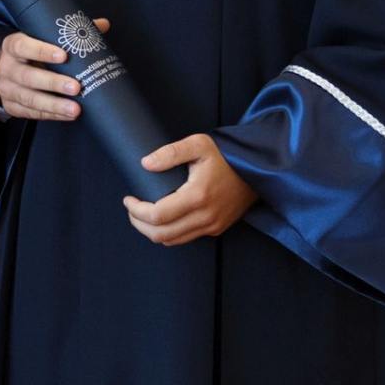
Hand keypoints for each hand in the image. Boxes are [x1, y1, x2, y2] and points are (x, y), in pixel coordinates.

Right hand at [0, 18, 110, 120]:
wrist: (2, 71)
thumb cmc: (27, 53)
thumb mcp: (38, 38)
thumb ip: (67, 32)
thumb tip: (102, 24)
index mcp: (12, 46)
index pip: (22, 46)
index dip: (41, 52)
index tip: (64, 56)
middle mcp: (7, 68)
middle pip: (28, 77)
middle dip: (53, 83)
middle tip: (76, 86)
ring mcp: (8, 89)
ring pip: (30, 99)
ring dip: (54, 105)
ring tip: (75, 109)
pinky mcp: (11, 107)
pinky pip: (31, 113)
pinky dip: (51, 115)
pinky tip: (67, 115)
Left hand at [122, 134, 256, 246]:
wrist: (256, 169)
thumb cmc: (225, 155)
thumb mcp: (198, 144)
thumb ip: (170, 152)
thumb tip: (145, 163)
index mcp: (198, 196)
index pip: (158, 215)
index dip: (136, 211)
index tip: (128, 199)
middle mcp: (205, 216)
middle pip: (161, 234)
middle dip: (139, 223)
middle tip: (131, 208)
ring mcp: (212, 225)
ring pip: (172, 240)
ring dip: (152, 231)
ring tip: (141, 214)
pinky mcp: (216, 228)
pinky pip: (185, 238)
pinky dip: (168, 233)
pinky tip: (162, 218)